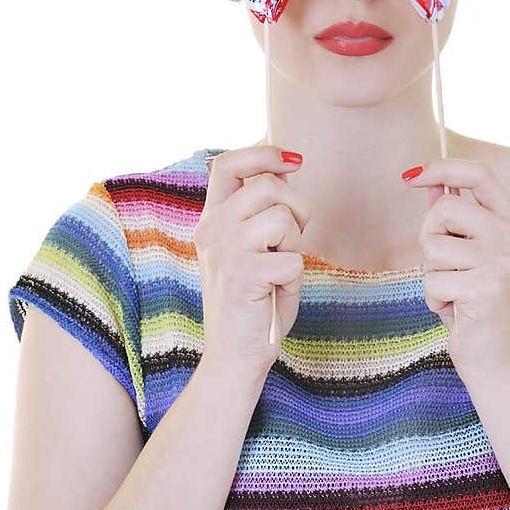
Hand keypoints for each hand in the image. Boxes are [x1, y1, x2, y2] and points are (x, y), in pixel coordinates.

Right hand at [194, 144, 309, 375]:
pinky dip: (295, 280)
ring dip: (295, 245)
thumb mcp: (253, 249)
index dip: (264, 154)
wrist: (234, 355)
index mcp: (211, 219)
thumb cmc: (252, 303)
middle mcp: (212, 229)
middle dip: (298, 208)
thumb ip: (261, 213)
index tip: (293, 161)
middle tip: (294, 240)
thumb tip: (286, 169)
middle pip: (269, 186)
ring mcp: (225, 250)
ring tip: (279, 270)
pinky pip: (293, 260)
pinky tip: (275, 293)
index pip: (228, 164)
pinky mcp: (242, 274)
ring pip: (283, 218)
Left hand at [402, 157, 509, 379]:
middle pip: (446, 209)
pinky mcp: (488, 287)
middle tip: (446, 268)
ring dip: (431, 274)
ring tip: (455, 292)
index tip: (411, 176)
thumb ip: (454, 219)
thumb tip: (429, 180)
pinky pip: (433, 280)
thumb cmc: (476, 306)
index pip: (481, 175)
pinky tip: (456, 311)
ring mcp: (505, 261)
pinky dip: (434, 299)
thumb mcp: (467, 256)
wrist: (498, 359)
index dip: (444, 167)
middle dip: (429, 238)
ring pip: (434, 246)